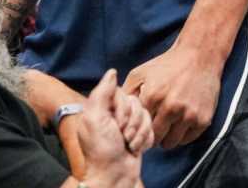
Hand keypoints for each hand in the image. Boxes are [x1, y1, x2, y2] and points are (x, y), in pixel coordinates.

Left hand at [76, 71, 143, 187]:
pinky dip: (145, 139)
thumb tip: (112, 71)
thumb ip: (102, 93)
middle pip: (136, 103)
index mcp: (103, 106)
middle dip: (132, 124)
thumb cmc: (102, 150)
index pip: (123, 93)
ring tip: (129, 145)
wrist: (115, 176)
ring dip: (139, 133)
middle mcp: (116, 113)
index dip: (123, 109)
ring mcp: (129, 124)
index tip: (116, 125)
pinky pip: (152, 127)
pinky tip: (136, 148)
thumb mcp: (95, 119)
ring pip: (146, 115)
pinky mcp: (140, 133)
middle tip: (123, 137)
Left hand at [124, 43, 221, 148]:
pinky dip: (182, 135)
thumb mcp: (140, 73)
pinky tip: (179, 122)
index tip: (140, 126)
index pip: (138, 127)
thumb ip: (126, 93)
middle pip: (154, 139)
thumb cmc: (166, 65)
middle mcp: (170, 107)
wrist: (198, 56)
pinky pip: (187, 140)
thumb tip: (116, 112)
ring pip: (170, 143)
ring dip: (167, 137)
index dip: (138, 127)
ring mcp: (188, 115)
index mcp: (152, 96)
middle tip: (154, 127)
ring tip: (166, 125)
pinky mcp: (203, 120)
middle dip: (152, 135)